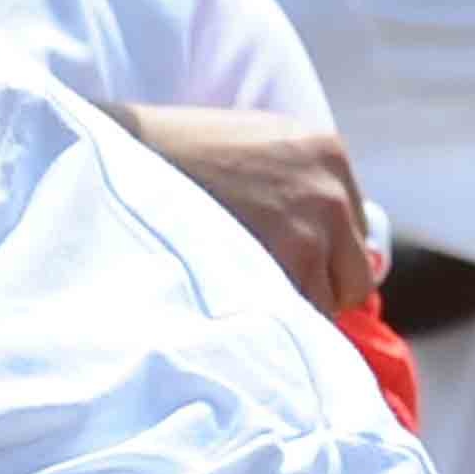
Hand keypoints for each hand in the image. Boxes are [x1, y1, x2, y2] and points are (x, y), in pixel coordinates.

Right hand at [121, 107, 377, 316]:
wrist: (119, 158)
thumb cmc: (171, 157)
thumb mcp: (252, 147)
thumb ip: (296, 186)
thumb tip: (346, 253)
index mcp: (327, 153)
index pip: (354, 231)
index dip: (318, 258)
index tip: (280, 266)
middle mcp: (331, 191)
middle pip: (355, 276)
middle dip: (314, 290)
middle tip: (260, 293)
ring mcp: (311, 231)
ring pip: (324, 306)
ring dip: (285, 310)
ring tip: (234, 296)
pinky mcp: (282, 266)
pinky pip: (296, 323)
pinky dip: (267, 326)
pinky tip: (231, 309)